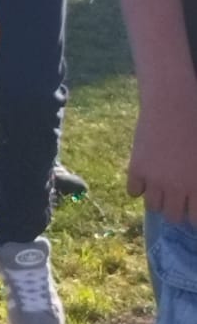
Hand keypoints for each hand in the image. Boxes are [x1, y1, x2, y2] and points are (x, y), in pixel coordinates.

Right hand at [129, 85, 196, 223]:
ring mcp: (154, 179)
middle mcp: (176, 188)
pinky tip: (145, 177)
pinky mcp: (136, 168)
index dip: (192, 215)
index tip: (189, 208)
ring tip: (160, 188)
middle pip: (172, 216)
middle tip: (176, 198)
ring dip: (157, 200)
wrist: (173, 104)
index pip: (194, 219)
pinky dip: (138, 187)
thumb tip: (193, 191)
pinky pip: (133, 191)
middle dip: (175, 209)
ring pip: (152, 207)